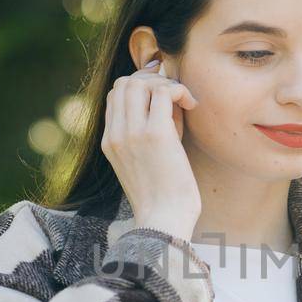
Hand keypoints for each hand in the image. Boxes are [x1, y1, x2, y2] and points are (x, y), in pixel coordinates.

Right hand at [100, 58, 202, 236]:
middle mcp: (116, 134)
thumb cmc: (164, 196)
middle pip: (124, 83)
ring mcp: (133, 133)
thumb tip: (168, 96)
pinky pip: (163, 91)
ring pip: (140, 82)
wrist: (165, 221)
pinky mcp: (155, 134)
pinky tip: (192, 104)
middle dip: (152, 80)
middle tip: (175, 96)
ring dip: (166, 83)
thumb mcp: (147, 159)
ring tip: (184, 101)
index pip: (115, 95)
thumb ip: (150, 128)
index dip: (140, 86)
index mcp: (109, 141)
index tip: (163, 95)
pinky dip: (180, 90)